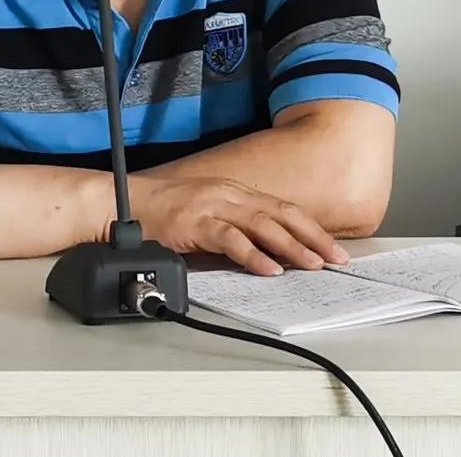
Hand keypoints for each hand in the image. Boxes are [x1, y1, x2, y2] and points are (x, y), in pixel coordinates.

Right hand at [124, 173, 349, 275]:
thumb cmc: (163, 212)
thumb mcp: (208, 212)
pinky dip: (253, 255)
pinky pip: (230, 239)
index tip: (334, 248)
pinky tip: (269, 269)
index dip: (311, 228)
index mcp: (233, 191)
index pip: (282, 208)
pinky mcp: (194, 222)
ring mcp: (212, 205)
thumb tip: (269, 252)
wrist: (123, 203)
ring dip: (291, 246)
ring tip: (312, 265)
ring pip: (262, 224)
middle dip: (312, 236)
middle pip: (280, 213)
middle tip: (337, 258)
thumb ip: (236, 226)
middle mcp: (228, 193)